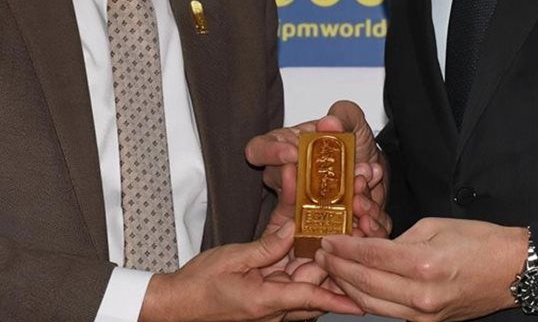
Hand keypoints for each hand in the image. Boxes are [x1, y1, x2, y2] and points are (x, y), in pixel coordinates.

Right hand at [140, 220, 362, 321]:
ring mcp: (269, 306)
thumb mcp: (232, 259)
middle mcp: (272, 308)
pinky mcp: (264, 300)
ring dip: (319, 269)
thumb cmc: (198, 286)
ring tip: (337, 247)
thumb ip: (266, 246)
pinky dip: (301, 271)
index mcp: (265, 300)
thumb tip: (292, 231)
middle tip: (351, 245)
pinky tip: (311, 251)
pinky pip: (290, 287)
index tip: (361, 302)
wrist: (176, 305)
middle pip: (313, 288)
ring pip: (305, 288)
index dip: (337, 299)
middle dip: (332, 270)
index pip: (310, 298)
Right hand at [246, 100, 390, 237]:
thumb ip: (345, 115)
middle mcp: (287, 177)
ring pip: (304, 210)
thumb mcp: (354, 122)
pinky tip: (368, 209)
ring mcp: (301, 202)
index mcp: (285, 147)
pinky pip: (331, 228)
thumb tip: (330, 123)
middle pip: (279, 183)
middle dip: (307, 182)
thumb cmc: (352, 143)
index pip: (258, 150)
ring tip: (360, 186)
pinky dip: (350, 217)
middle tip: (335, 175)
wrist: (370, 170)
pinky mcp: (322, 223)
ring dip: (336, 200)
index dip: (270, 152)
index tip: (292, 152)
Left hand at [315, 218, 527, 321]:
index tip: (328, 239)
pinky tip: (356, 288)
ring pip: (372, 304)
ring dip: (347, 287)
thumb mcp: (435, 226)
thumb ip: (400, 239)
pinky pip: (389, 313)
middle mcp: (421, 294)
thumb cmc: (480, 242)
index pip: (371, 256)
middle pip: (365, 283)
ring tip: (331, 271)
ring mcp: (424, 314)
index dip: (345, 247)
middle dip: (338, 267)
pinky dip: (368, 301)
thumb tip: (374, 249)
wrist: (513, 270)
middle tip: (320, 254)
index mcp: (423, 263)